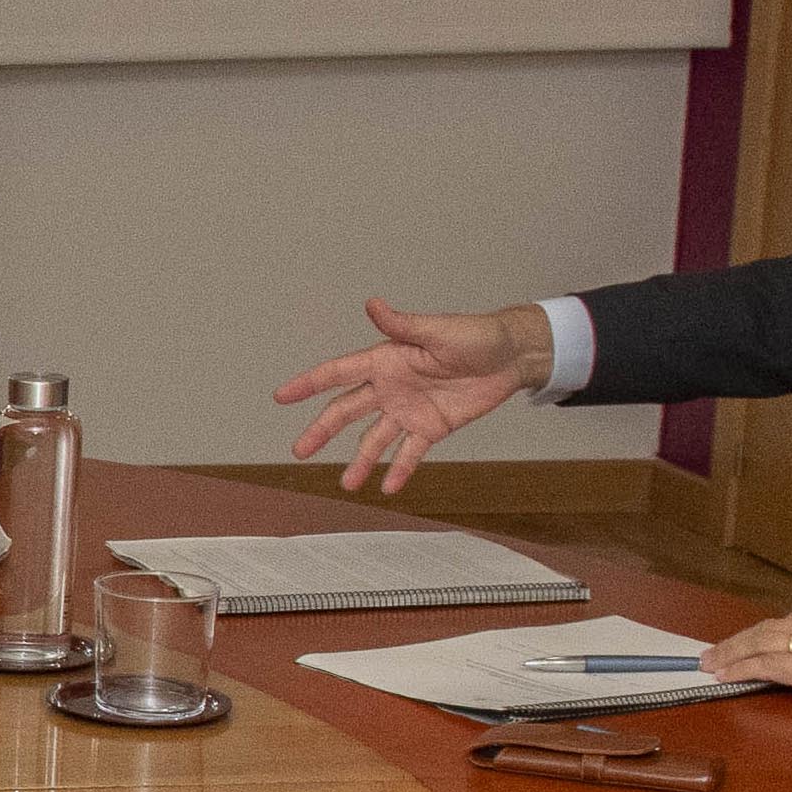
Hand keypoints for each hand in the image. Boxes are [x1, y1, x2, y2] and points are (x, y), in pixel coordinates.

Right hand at [275, 299, 549, 495]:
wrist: (511, 357)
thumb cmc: (475, 335)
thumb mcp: (437, 330)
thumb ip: (401, 325)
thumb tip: (372, 303)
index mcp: (385, 361)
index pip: (338, 374)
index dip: (308, 384)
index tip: (281, 396)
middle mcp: (390, 388)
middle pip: (346, 412)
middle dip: (321, 431)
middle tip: (300, 451)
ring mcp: (409, 410)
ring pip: (374, 440)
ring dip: (360, 461)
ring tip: (347, 485)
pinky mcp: (431, 428)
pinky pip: (411, 453)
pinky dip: (400, 470)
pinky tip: (388, 488)